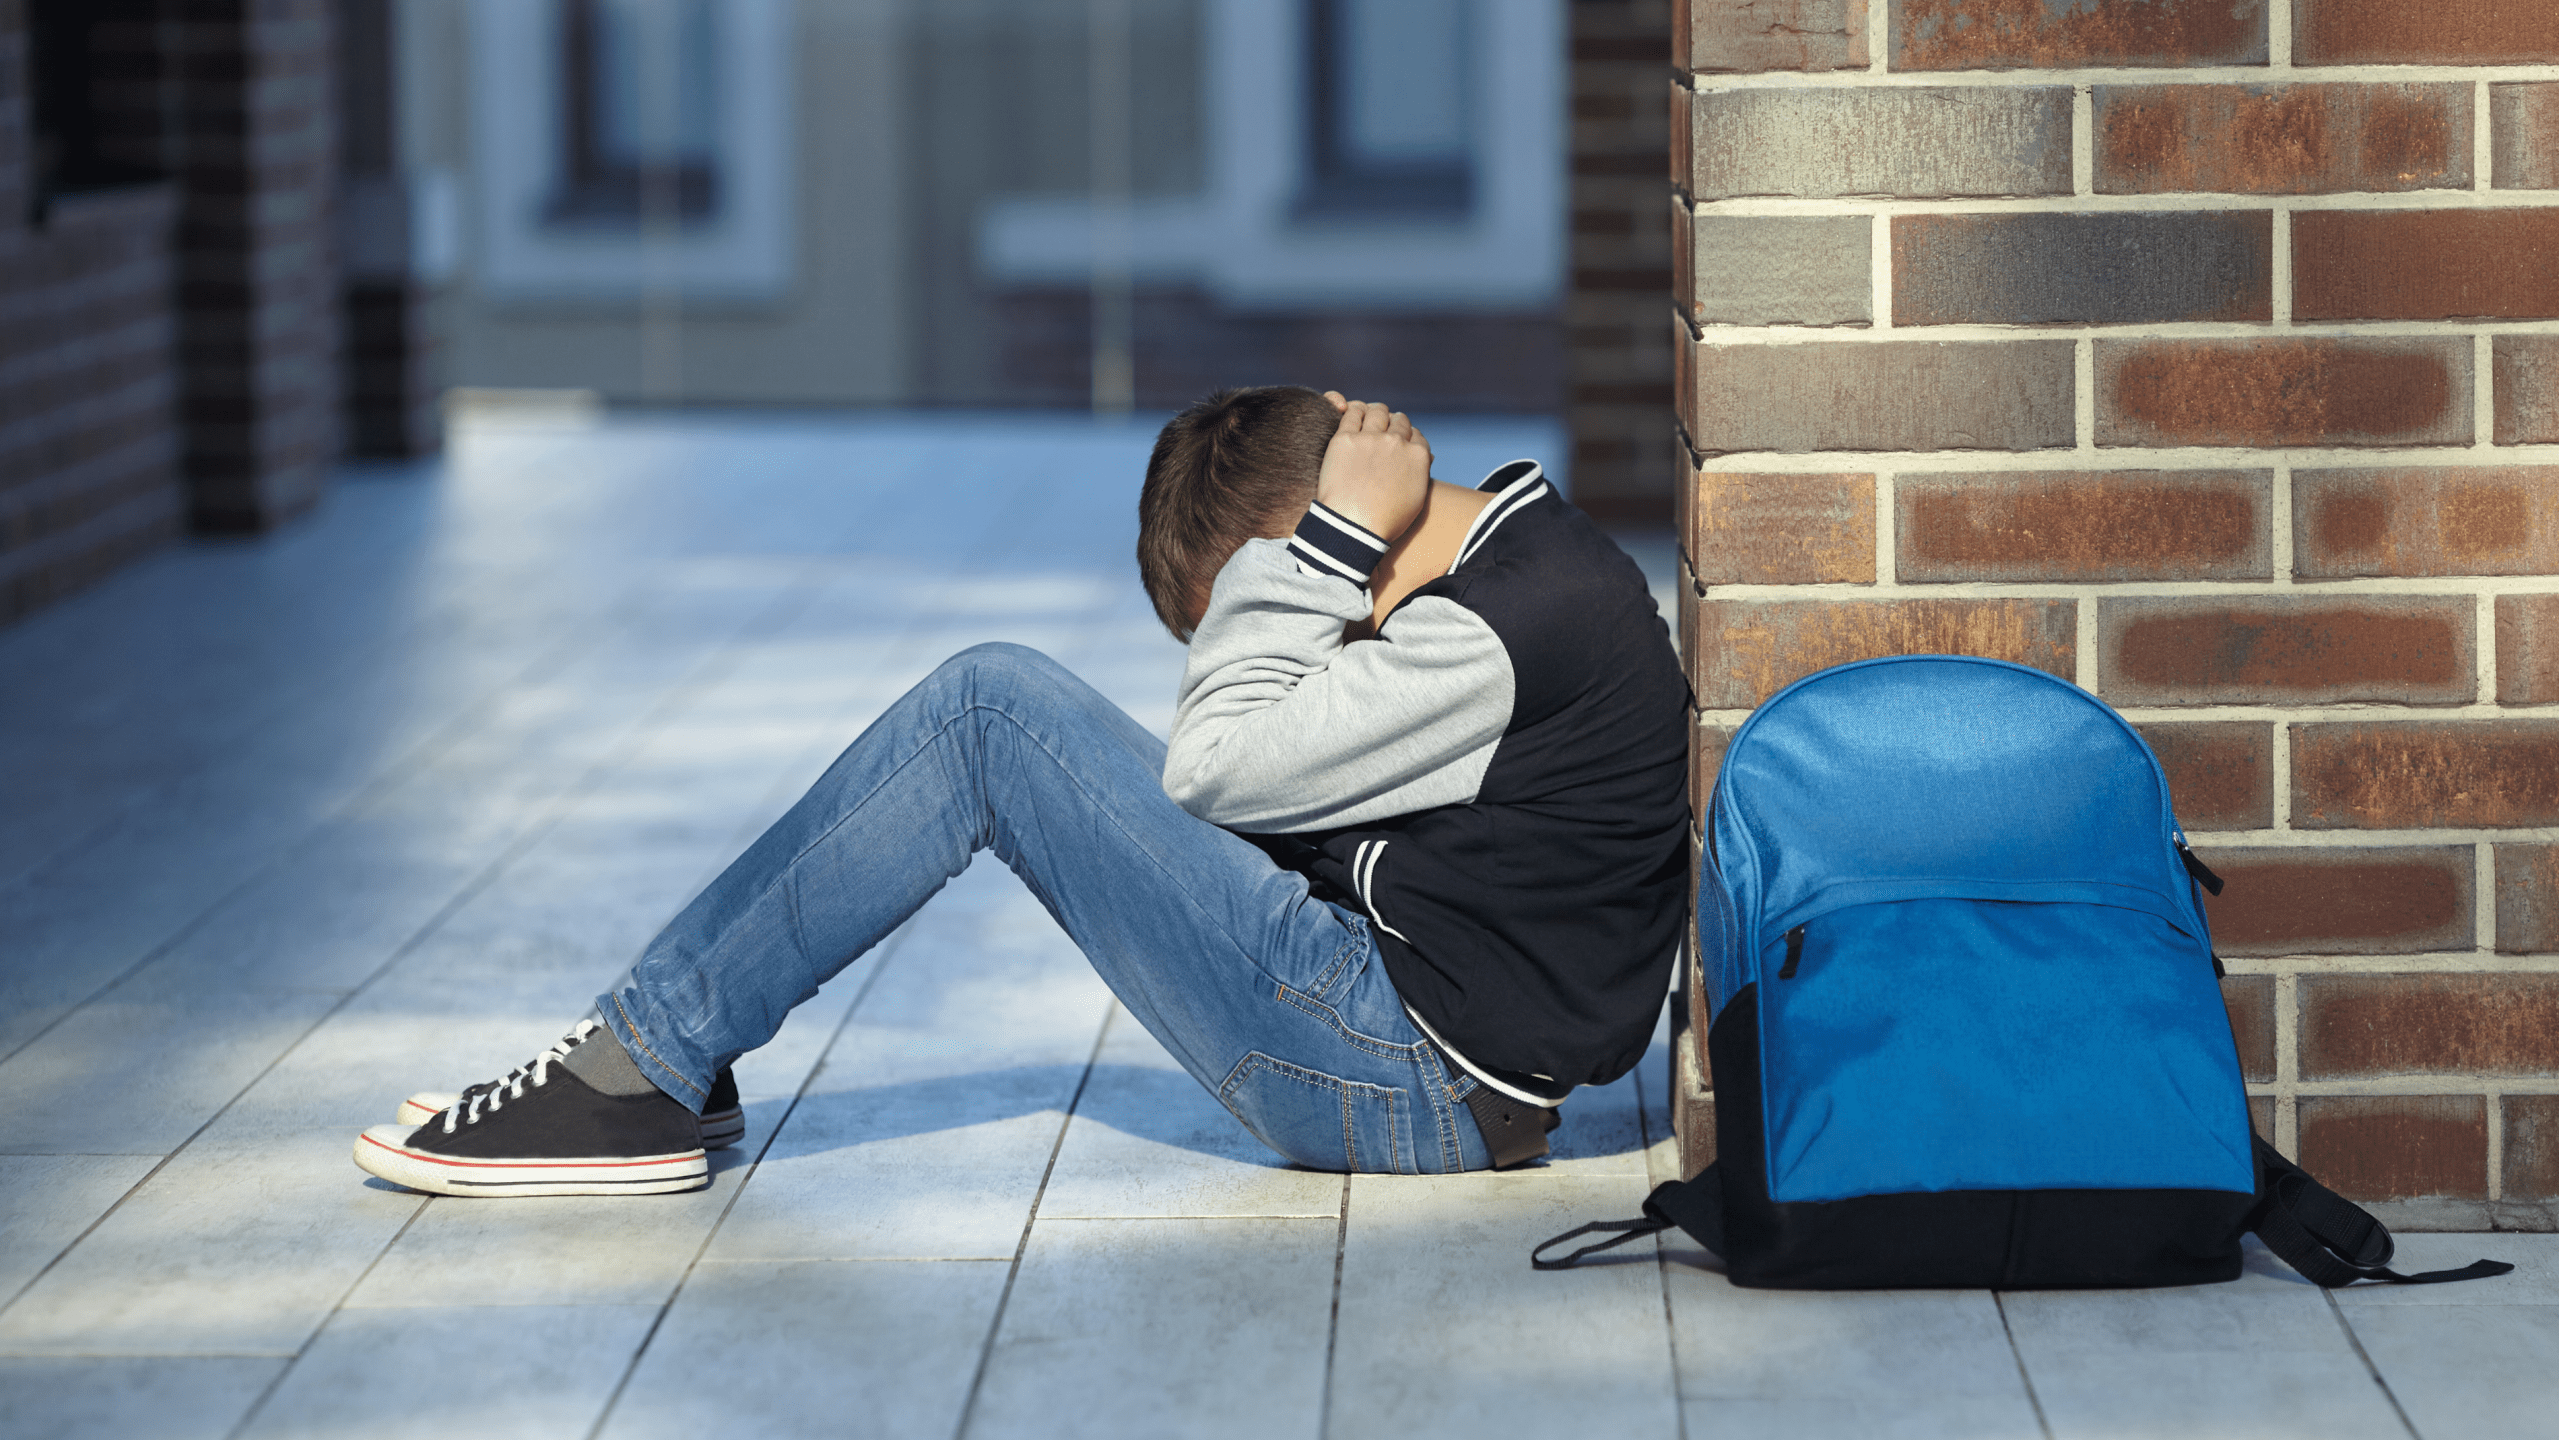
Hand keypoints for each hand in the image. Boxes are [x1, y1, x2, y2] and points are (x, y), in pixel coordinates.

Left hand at [1315, 391, 1431, 540]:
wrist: (1354, 529)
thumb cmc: (1385, 521)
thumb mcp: (1416, 499)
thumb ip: (1421, 472)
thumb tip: (1424, 457)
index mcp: (1418, 456)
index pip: (1417, 436)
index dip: (1408, 438)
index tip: (1400, 442)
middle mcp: (1397, 442)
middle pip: (1399, 421)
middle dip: (1393, 424)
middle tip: (1384, 428)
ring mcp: (1370, 438)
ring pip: (1377, 412)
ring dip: (1376, 413)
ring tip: (1369, 418)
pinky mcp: (1344, 439)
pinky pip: (1351, 414)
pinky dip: (1354, 411)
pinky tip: (1350, 414)